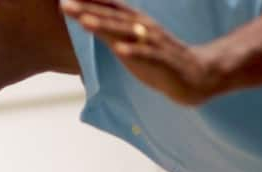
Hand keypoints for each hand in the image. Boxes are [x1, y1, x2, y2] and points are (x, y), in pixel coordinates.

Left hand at [61, 0, 221, 104]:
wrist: (197, 75)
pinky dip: (133, 51)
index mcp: (133, 23)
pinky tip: (119, 49)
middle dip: (87, 9)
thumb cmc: (157, 59)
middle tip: (64, 4)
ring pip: (126, 32)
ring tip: (84, 21)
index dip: (87, 1)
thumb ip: (108, 31)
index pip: (107, 8)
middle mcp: (142, 28)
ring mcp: (153, 43)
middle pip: (111, 17)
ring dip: (104, 25)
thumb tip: (83, 19)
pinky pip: (147, 55)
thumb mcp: (128, 42)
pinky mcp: (163, 61)